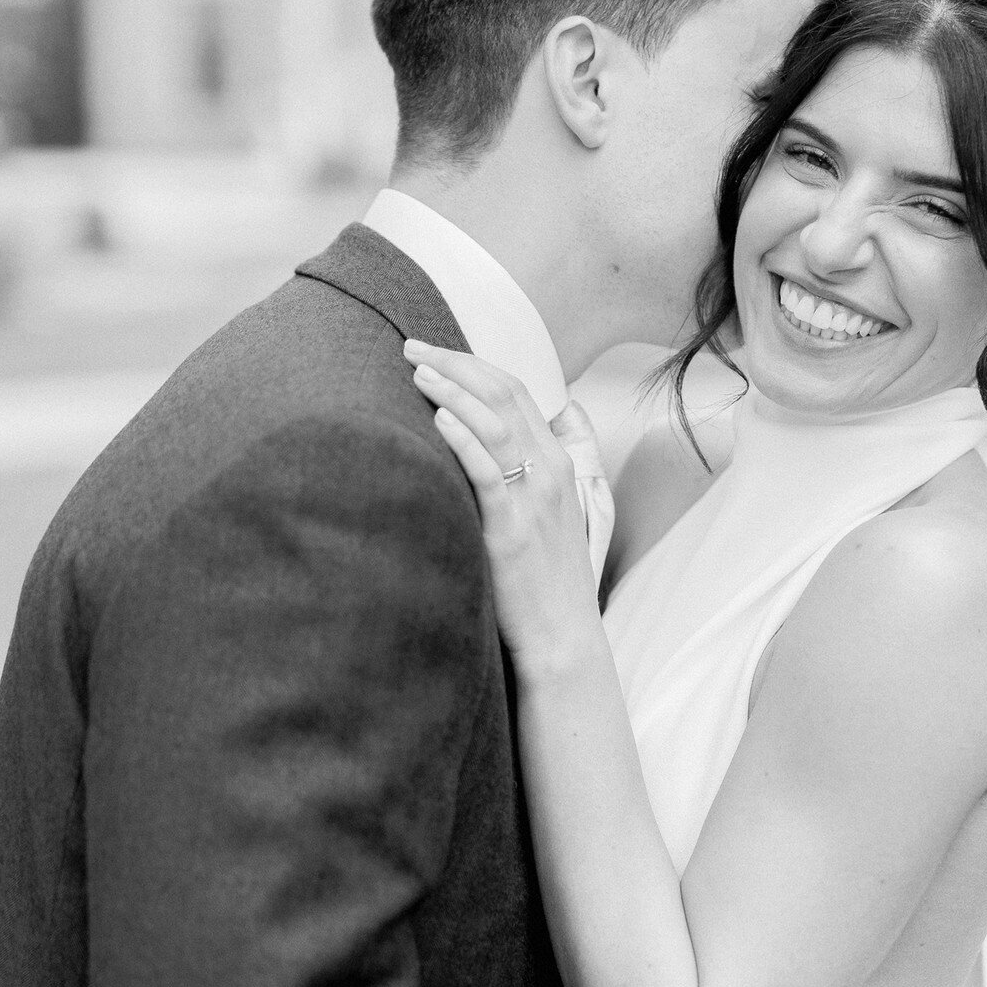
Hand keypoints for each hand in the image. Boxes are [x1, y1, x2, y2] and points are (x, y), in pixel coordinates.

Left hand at [404, 342, 599, 672]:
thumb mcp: (576, 513)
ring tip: (417, 371)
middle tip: (411, 347)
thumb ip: (571, 459)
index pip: (518, 393)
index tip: (435, 352)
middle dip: (455, 364)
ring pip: (495, 424)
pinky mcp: (513, 530)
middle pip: (504, 396)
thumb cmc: (557, 582)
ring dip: (453, 391)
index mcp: (561, 465)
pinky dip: (465, 440)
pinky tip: (439, 419)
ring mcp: (534, 500)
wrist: (564, 640)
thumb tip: (567, 409)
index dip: (475, 365)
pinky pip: (489, 472)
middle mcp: (551, 473)